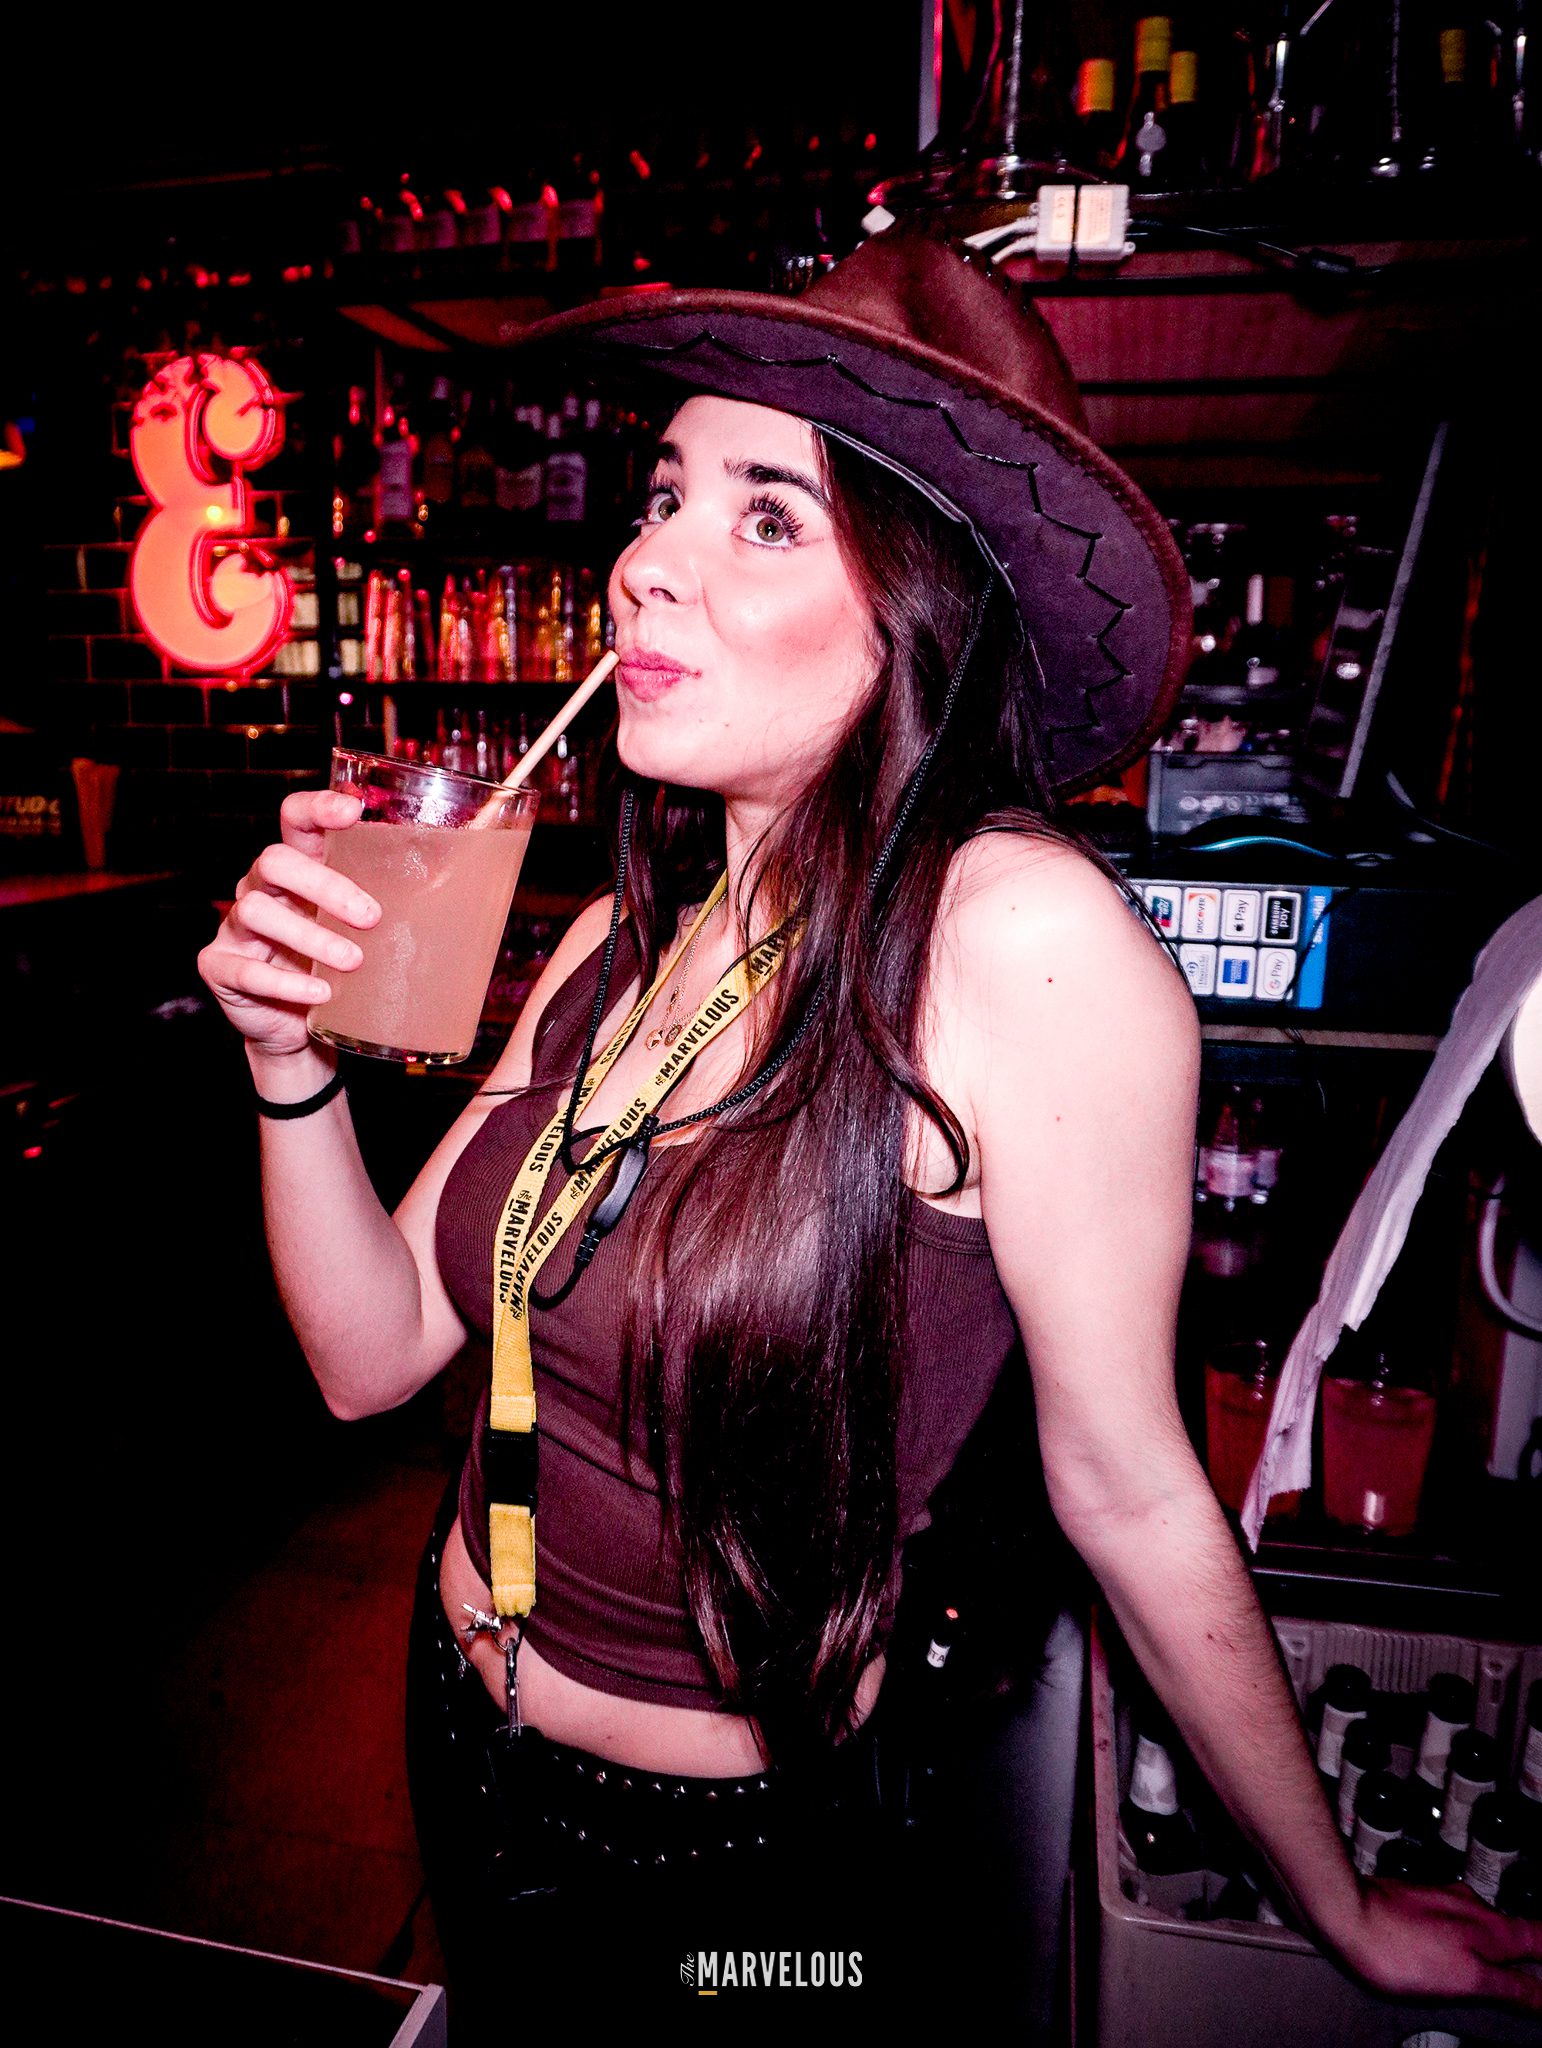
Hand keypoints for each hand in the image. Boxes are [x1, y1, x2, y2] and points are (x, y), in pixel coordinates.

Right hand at [197, 789, 378, 1059]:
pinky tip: (320, 993)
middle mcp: (261, 888)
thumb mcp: (368, 931)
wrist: (300, 1030)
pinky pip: (245, 969)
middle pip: (275, 860)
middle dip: (325, 884)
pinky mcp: (220, 967)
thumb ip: (403, 902)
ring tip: (353, 962)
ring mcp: (236, 927)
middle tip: (371, 916)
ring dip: (310, 937)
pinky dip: (285, 984)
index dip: (318, 807)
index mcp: (298, 868)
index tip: (353, 810)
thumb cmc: (341, 969)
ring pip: (258, 911)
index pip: (296, 819)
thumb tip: (480, 874)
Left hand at [1339, 1875, 1541, 2014]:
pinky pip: (1457, 1922)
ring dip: (1496, 1946)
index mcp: (1495, 1929)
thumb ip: (1514, 1988)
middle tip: (1526, 1978)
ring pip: (1487, 1925)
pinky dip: (1465, 1939)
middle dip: (1528, 1953)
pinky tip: (1450, 1953)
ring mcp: (1445, 1901)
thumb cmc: (1397, 1947)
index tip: (1541, 1984)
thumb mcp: (1468, 1979)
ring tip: (1495, 1969)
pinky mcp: (1420, 1902)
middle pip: (1519, 1931)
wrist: (1344, 1914)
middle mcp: (1475, 1908)